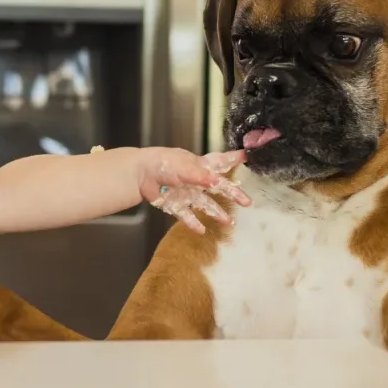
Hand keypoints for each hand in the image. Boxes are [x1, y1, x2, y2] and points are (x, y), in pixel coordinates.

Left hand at [136, 148, 250, 233]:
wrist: (139, 174)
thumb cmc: (161, 163)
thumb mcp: (183, 167)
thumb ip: (200, 175)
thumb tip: (216, 182)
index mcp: (199, 165)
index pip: (221, 162)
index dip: (234, 159)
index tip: (248, 156)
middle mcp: (195, 179)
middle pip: (218, 187)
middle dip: (233, 194)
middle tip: (247, 202)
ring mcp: (186, 193)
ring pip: (205, 204)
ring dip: (217, 212)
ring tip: (229, 222)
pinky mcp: (175, 204)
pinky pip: (186, 215)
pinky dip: (193, 223)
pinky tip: (201, 230)